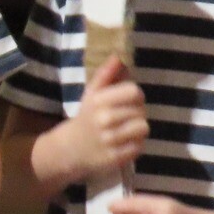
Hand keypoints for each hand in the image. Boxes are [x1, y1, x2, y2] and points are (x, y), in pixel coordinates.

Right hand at [65, 56, 147, 178]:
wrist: (70, 149)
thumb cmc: (86, 117)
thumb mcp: (92, 93)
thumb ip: (106, 74)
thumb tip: (119, 56)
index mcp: (98, 101)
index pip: (134, 92)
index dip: (135, 95)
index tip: (128, 100)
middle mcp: (104, 119)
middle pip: (141, 109)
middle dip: (136, 111)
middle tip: (125, 116)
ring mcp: (110, 140)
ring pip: (143, 127)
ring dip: (137, 128)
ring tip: (126, 129)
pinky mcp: (115, 158)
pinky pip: (139, 146)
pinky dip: (135, 144)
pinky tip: (123, 142)